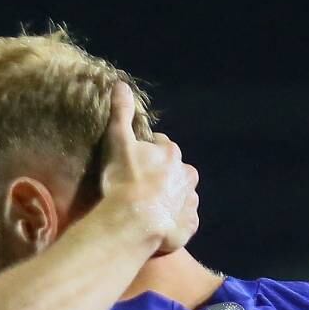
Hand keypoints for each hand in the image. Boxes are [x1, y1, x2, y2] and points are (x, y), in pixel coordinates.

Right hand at [97, 81, 199, 254]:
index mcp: (172, 153)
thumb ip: (121, 114)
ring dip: (169, 196)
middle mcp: (187, 174)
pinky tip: (160, 224)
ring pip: (182, 193)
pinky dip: (176, 219)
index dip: (146, 153)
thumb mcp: (118, 142)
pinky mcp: (189, 224)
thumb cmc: (125, 181)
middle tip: (139, 186)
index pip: (160, 145)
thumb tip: (121, 85)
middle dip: (161, 174)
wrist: (135, 223)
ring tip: (149, 207)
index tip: (133, 163)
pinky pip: (185, 218)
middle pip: (174, 169)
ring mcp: (190, 200)